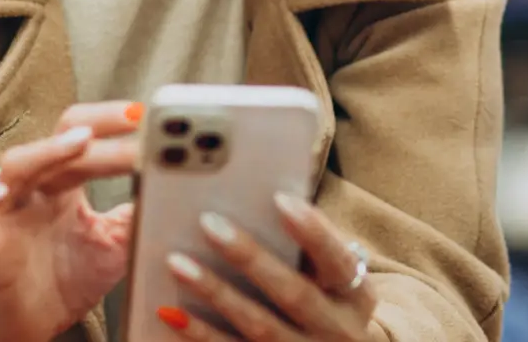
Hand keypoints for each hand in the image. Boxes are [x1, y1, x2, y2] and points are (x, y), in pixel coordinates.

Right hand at [0, 101, 143, 341]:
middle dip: (95, 129)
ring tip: (78, 143)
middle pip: (58, 141)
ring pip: (16, 164)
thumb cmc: (67, 279)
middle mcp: (35, 188)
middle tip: (131, 122)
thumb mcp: (115, 244)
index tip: (146, 116)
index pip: (85, 136)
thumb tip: (175, 185)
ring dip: (47, 151)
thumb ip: (138, 213)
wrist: (32, 327)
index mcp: (65, 184)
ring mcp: (6, 211)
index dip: (112, 122)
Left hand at [156, 194, 378, 340]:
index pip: (338, 261)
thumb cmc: (327, 299)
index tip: (280, 199)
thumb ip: (311, 246)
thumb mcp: (334, 277)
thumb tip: (267, 200)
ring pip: (259, 327)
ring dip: (216, 294)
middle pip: (293, 294)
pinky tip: (171, 312)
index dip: (312, 232)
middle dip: (250, 258)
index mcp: (356, 296)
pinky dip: (201, 334)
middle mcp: (336, 331)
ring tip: (178, 262)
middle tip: (209, 223)